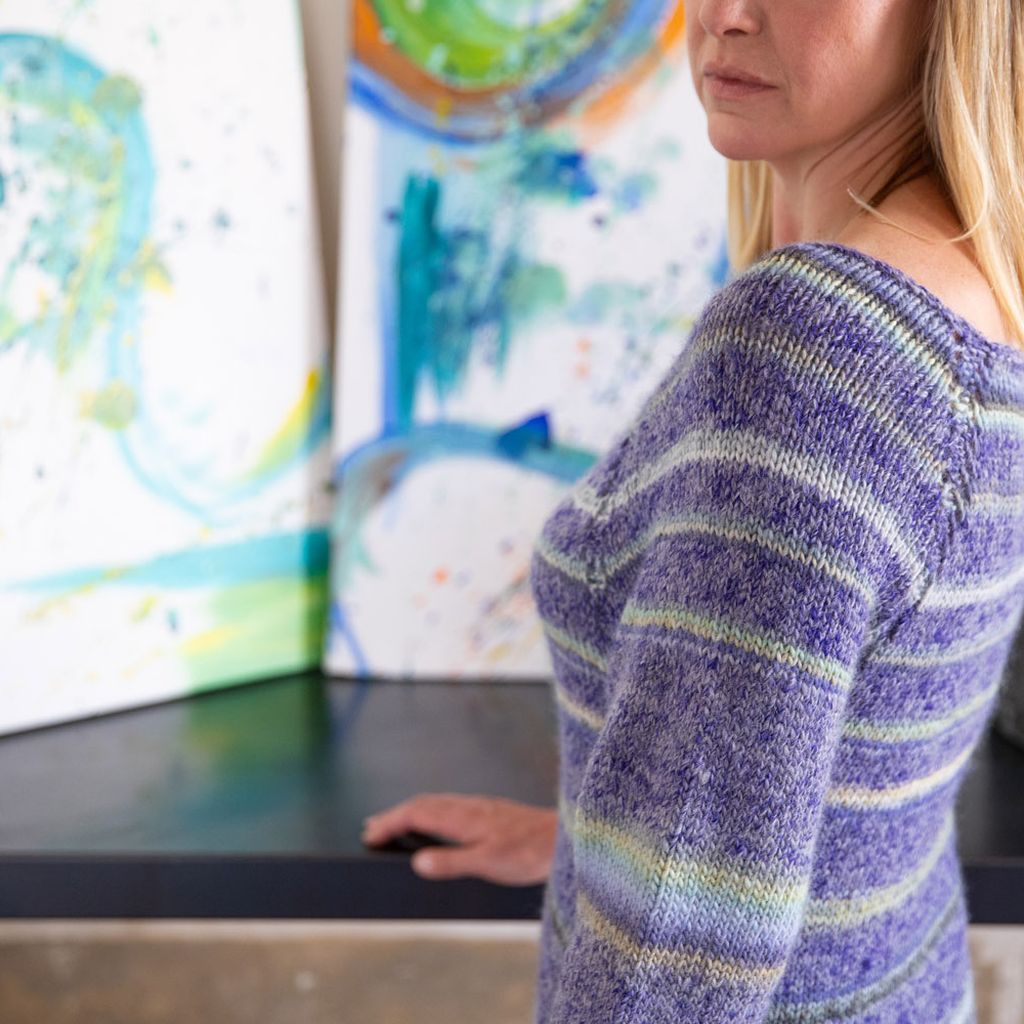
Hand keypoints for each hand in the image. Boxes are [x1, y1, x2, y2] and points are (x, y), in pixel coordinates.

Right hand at [361, 792, 557, 885]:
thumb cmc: (529, 852)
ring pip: (436, 803)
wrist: (563, 837)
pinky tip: (437, 824)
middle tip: (372, 829)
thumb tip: (417, 861)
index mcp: (462, 817)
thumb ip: (452, 862)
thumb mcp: (488, 863)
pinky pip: (450, 806)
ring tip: (395, 824)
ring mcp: (479, 807)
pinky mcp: (490, 812)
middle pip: (422, 804)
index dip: (390, 823)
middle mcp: (468, 806)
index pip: (416, 814)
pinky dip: (431, 813)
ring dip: (411, 812)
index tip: (369, 835)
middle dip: (395, 815)